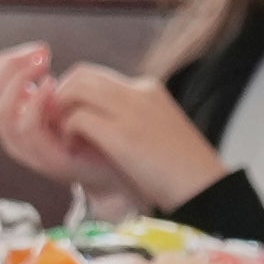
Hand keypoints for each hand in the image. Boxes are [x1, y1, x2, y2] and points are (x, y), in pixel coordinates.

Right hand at [0, 43, 89, 185]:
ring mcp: (25, 149)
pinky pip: (27, 127)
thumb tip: (38, 53)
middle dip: (9, 66)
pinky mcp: (47, 158)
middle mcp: (10, 135)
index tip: (34, 50)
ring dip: (20, 79)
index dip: (2, 63)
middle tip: (41, 53)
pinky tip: (53, 85)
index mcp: (8, 120)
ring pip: (1, 111)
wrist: (111, 170)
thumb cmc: (85, 131)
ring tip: (45, 65)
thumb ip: (41, 85)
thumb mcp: (57, 104)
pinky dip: (36, 102)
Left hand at [48, 64, 227, 214]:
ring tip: (65, 137)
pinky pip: (78, 118)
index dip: (76, 93)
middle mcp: (138, 92)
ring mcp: (131, 111)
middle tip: (57, 124)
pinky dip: (68, 131)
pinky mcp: (122, 134)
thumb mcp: (161, 132)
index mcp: (149, 90)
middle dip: (61, 97)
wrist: (206, 189)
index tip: (70, 117)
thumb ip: (136, 119)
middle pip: (81, 75)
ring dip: (61, 111)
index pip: (98, 75)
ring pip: (74, 89)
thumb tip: (109, 124)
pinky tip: (73, 151)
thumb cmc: (184, 171)